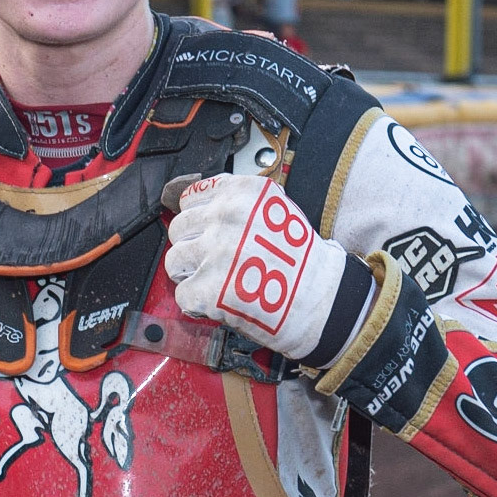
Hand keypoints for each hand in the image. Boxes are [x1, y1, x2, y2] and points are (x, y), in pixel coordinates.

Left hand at [164, 174, 361, 364]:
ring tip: (216, 281)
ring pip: (174, 261)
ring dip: (191, 274)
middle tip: (214, 261)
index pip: (190, 198)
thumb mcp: (275, 209)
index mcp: (241, 193)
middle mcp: (225, 217)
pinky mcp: (209, 288)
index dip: (197, 219)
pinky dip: (197, 303)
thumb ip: (236, 204)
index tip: (206, 231)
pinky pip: (182, 294)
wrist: (322, 300)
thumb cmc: (302, 261)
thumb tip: (199, 207)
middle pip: (178, 229)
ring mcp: (215, 252)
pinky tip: (220, 300)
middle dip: (192, 247)